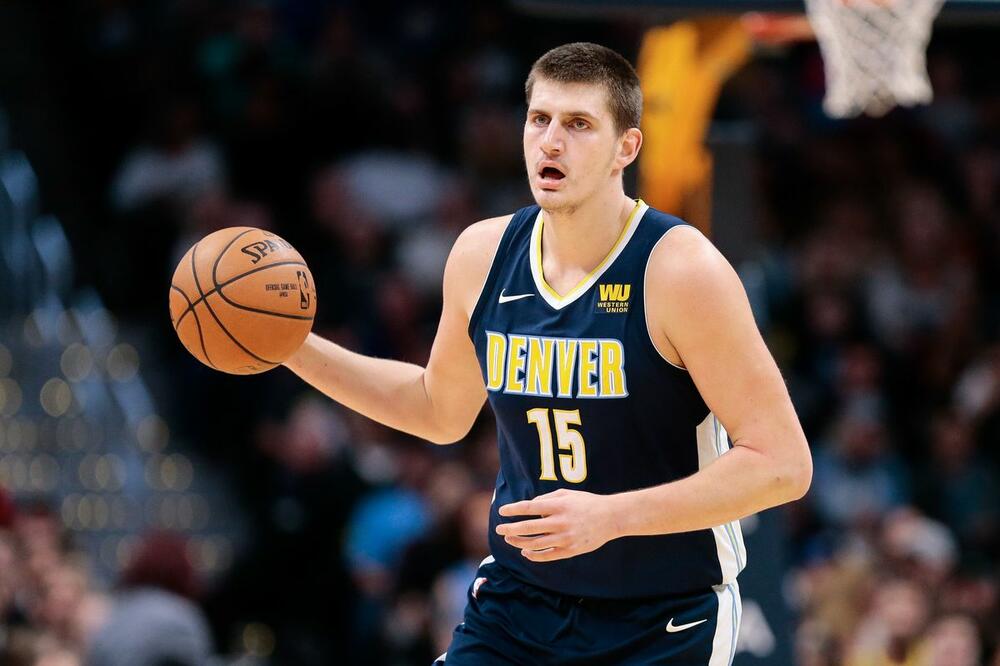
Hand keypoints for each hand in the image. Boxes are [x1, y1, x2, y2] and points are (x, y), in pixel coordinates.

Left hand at [495, 488, 621, 561]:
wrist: (611, 518)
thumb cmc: (586, 503)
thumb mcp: (566, 494)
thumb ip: (546, 499)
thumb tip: (530, 506)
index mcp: (559, 505)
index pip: (529, 508)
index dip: (513, 510)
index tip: (501, 512)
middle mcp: (560, 522)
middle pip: (528, 527)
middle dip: (510, 529)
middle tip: (499, 529)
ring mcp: (565, 538)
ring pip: (535, 543)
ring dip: (519, 542)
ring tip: (509, 540)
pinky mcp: (571, 550)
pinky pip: (548, 555)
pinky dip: (534, 555)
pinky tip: (525, 552)